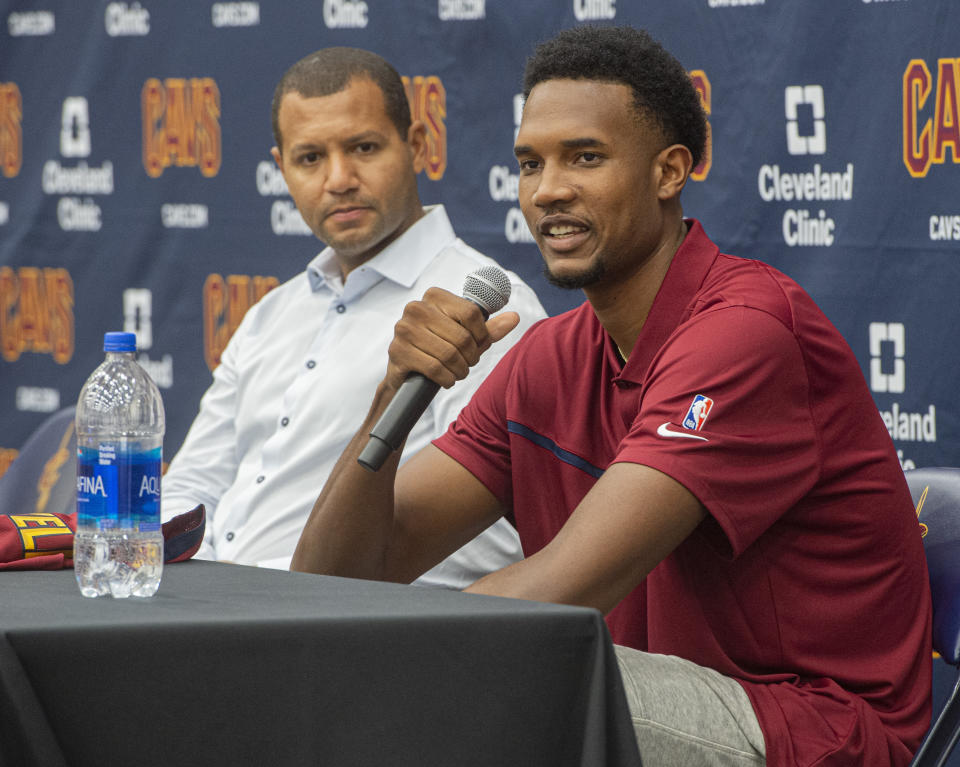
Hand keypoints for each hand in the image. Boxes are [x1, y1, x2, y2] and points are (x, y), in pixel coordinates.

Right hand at [386, 287, 519, 389]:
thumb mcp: (466, 337)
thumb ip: (489, 329)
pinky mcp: (398, 352)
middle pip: (462, 336)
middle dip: (471, 357)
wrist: (406, 374)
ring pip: (449, 354)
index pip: (472, 313)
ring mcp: (404, 329)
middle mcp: (416, 308)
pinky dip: (446, 378)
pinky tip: (446, 379)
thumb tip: (514, 317)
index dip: (482, 335)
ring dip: (460, 370)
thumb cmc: (439, 349)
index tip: (479, 345)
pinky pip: (434, 368)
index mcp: (434, 296)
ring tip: (458, 372)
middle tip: (468, 364)